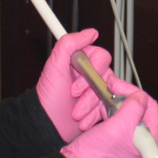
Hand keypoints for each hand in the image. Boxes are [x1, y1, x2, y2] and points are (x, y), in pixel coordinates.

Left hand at [35, 28, 114, 142]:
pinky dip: (95, 115)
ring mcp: (96, 90)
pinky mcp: (100, 105)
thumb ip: (69, 43)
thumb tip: (90, 32)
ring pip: (108, 94)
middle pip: (106, 77)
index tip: (77, 84)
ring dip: (91, 106)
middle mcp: (90, 74)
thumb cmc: (49, 97)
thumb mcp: (54, 66)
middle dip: (90, 93)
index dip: (93, 71)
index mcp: (81, 60)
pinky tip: (83, 120)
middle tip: (74, 98)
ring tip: (76, 113)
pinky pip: (108, 108)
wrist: (49, 124)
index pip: (102, 57)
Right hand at [60, 86, 157, 157]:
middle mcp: (142, 153)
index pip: (151, 109)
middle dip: (121, 103)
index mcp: (150, 147)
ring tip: (97, 108)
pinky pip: (115, 133)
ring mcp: (129, 156)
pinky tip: (96, 120)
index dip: (134, 93)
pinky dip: (107, 123)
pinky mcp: (115, 157)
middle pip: (138, 116)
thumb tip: (139, 96)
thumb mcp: (117, 126)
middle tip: (108, 93)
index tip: (118, 86)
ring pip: (124, 123)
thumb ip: (134, 107)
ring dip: (110, 112)